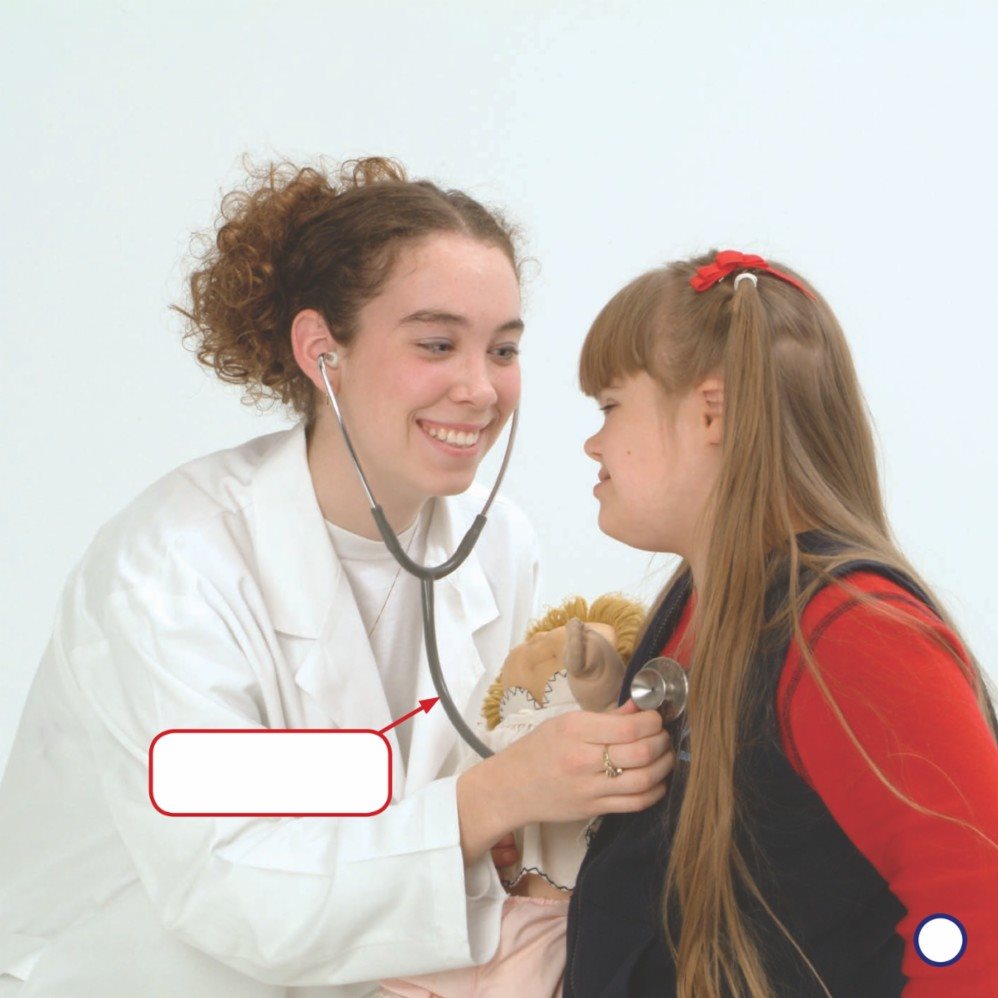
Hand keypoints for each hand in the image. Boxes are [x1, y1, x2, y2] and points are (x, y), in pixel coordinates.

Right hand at [457, 700, 672, 864]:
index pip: (628, 727)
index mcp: (574, 731)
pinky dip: (654, 791)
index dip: (652, 722)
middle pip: (640, 752)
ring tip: (665, 755)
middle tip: (664, 735)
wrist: (510, 788)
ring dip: (663, 766)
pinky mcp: (594, 810)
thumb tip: (638, 708)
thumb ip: (605, 717)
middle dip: (662, 742)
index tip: (656, 718)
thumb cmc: (536, 750)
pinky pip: (635, 804)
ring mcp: (589, 789)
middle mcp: (582, 760)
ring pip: (643, 779)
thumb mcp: (564, 723)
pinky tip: (657, 781)